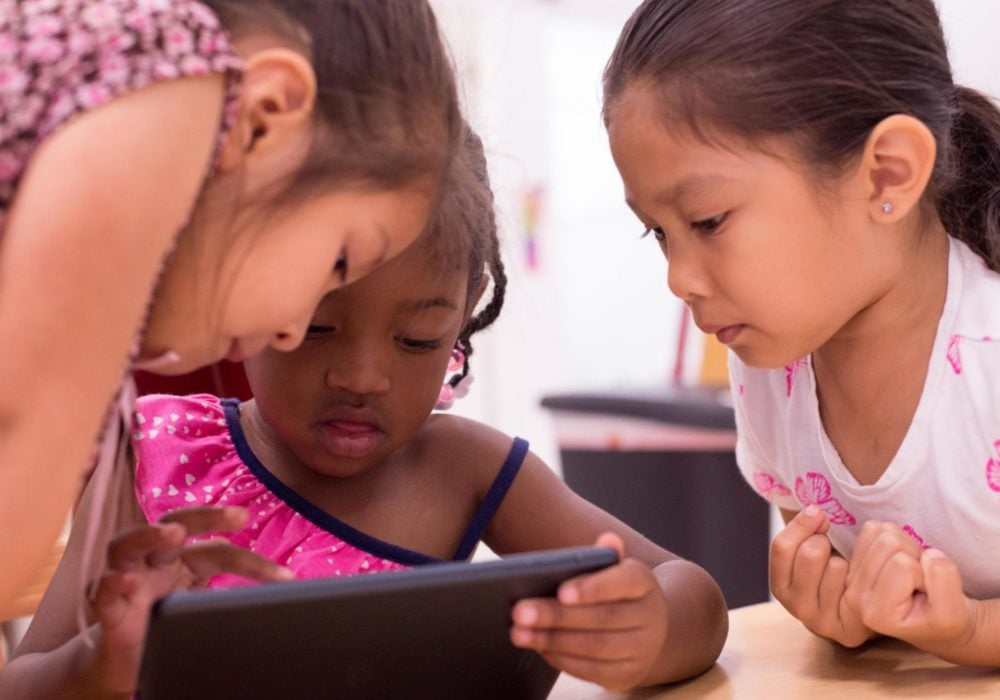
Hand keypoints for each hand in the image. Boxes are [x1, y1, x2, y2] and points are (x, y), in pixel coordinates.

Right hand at [91, 506, 293, 692]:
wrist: (124, 663)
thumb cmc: (164, 624)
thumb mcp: (200, 606)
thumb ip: (223, 591)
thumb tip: (263, 585)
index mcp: (183, 560)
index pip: (219, 550)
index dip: (251, 563)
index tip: (284, 577)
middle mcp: (155, 561)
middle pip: (176, 523)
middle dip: (206, 516)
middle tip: (238, 514)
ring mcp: (128, 579)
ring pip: (127, 543)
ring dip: (149, 533)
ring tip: (171, 532)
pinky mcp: (106, 608)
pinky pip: (101, 589)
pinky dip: (112, 583)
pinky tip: (127, 580)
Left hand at [509, 533, 667, 690]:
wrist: (645, 628)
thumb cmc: (614, 592)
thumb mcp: (611, 570)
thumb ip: (603, 557)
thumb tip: (608, 540)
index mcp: (644, 582)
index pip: (624, 580)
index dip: (593, 587)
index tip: (561, 591)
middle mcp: (650, 616)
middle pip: (602, 617)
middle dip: (556, 615)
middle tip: (519, 612)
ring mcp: (643, 649)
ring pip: (594, 646)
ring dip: (552, 640)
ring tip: (519, 632)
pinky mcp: (630, 674)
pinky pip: (593, 671)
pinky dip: (563, 659)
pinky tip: (540, 648)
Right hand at [770, 506, 871, 646]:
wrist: (870, 603)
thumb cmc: (837, 569)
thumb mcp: (812, 548)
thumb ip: (804, 530)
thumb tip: (815, 511)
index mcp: (781, 586)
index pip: (781, 546)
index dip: (802, 524)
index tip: (819, 515)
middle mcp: (796, 608)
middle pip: (809, 553)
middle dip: (826, 540)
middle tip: (834, 547)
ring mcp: (821, 622)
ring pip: (835, 567)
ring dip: (846, 559)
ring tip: (849, 568)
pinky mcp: (849, 631)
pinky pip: (857, 585)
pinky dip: (864, 573)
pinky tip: (862, 580)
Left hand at [844, 521, 975, 652]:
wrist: (935, 621)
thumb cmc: (944, 621)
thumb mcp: (954, 614)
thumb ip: (944, 582)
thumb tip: (930, 553)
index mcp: (877, 613)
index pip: (903, 564)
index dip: (924, 573)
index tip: (926, 594)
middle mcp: (856, 595)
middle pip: (889, 543)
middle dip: (914, 557)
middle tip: (921, 581)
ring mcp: (852, 576)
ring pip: (882, 532)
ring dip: (906, 548)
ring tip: (913, 573)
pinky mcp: (855, 560)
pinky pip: (874, 528)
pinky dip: (896, 538)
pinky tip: (901, 562)